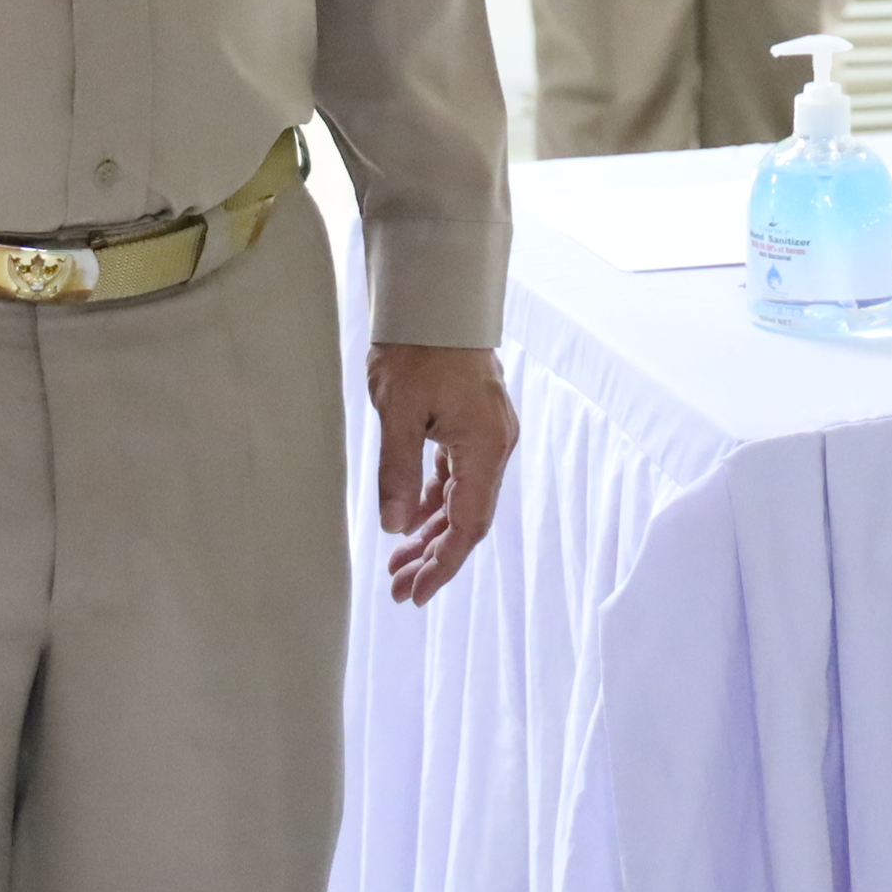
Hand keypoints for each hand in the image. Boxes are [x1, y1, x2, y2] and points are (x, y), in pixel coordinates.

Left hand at [368, 342, 517, 606]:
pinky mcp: (474, 423)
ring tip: (398, 563)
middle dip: (434, 557)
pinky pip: (459, 476)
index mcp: (484, 447)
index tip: (416, 594)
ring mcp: (487, 434)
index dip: (443, 565)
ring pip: (463, 499)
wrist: (436, 298)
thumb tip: (396, 528)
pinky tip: (412, 519)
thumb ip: (398, 472)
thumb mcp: (397, 411)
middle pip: (469, 517)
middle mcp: (496, 445)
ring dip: (432, 531)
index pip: (469, 525)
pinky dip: (437, 501)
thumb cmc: (417, 347)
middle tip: (398, 588)